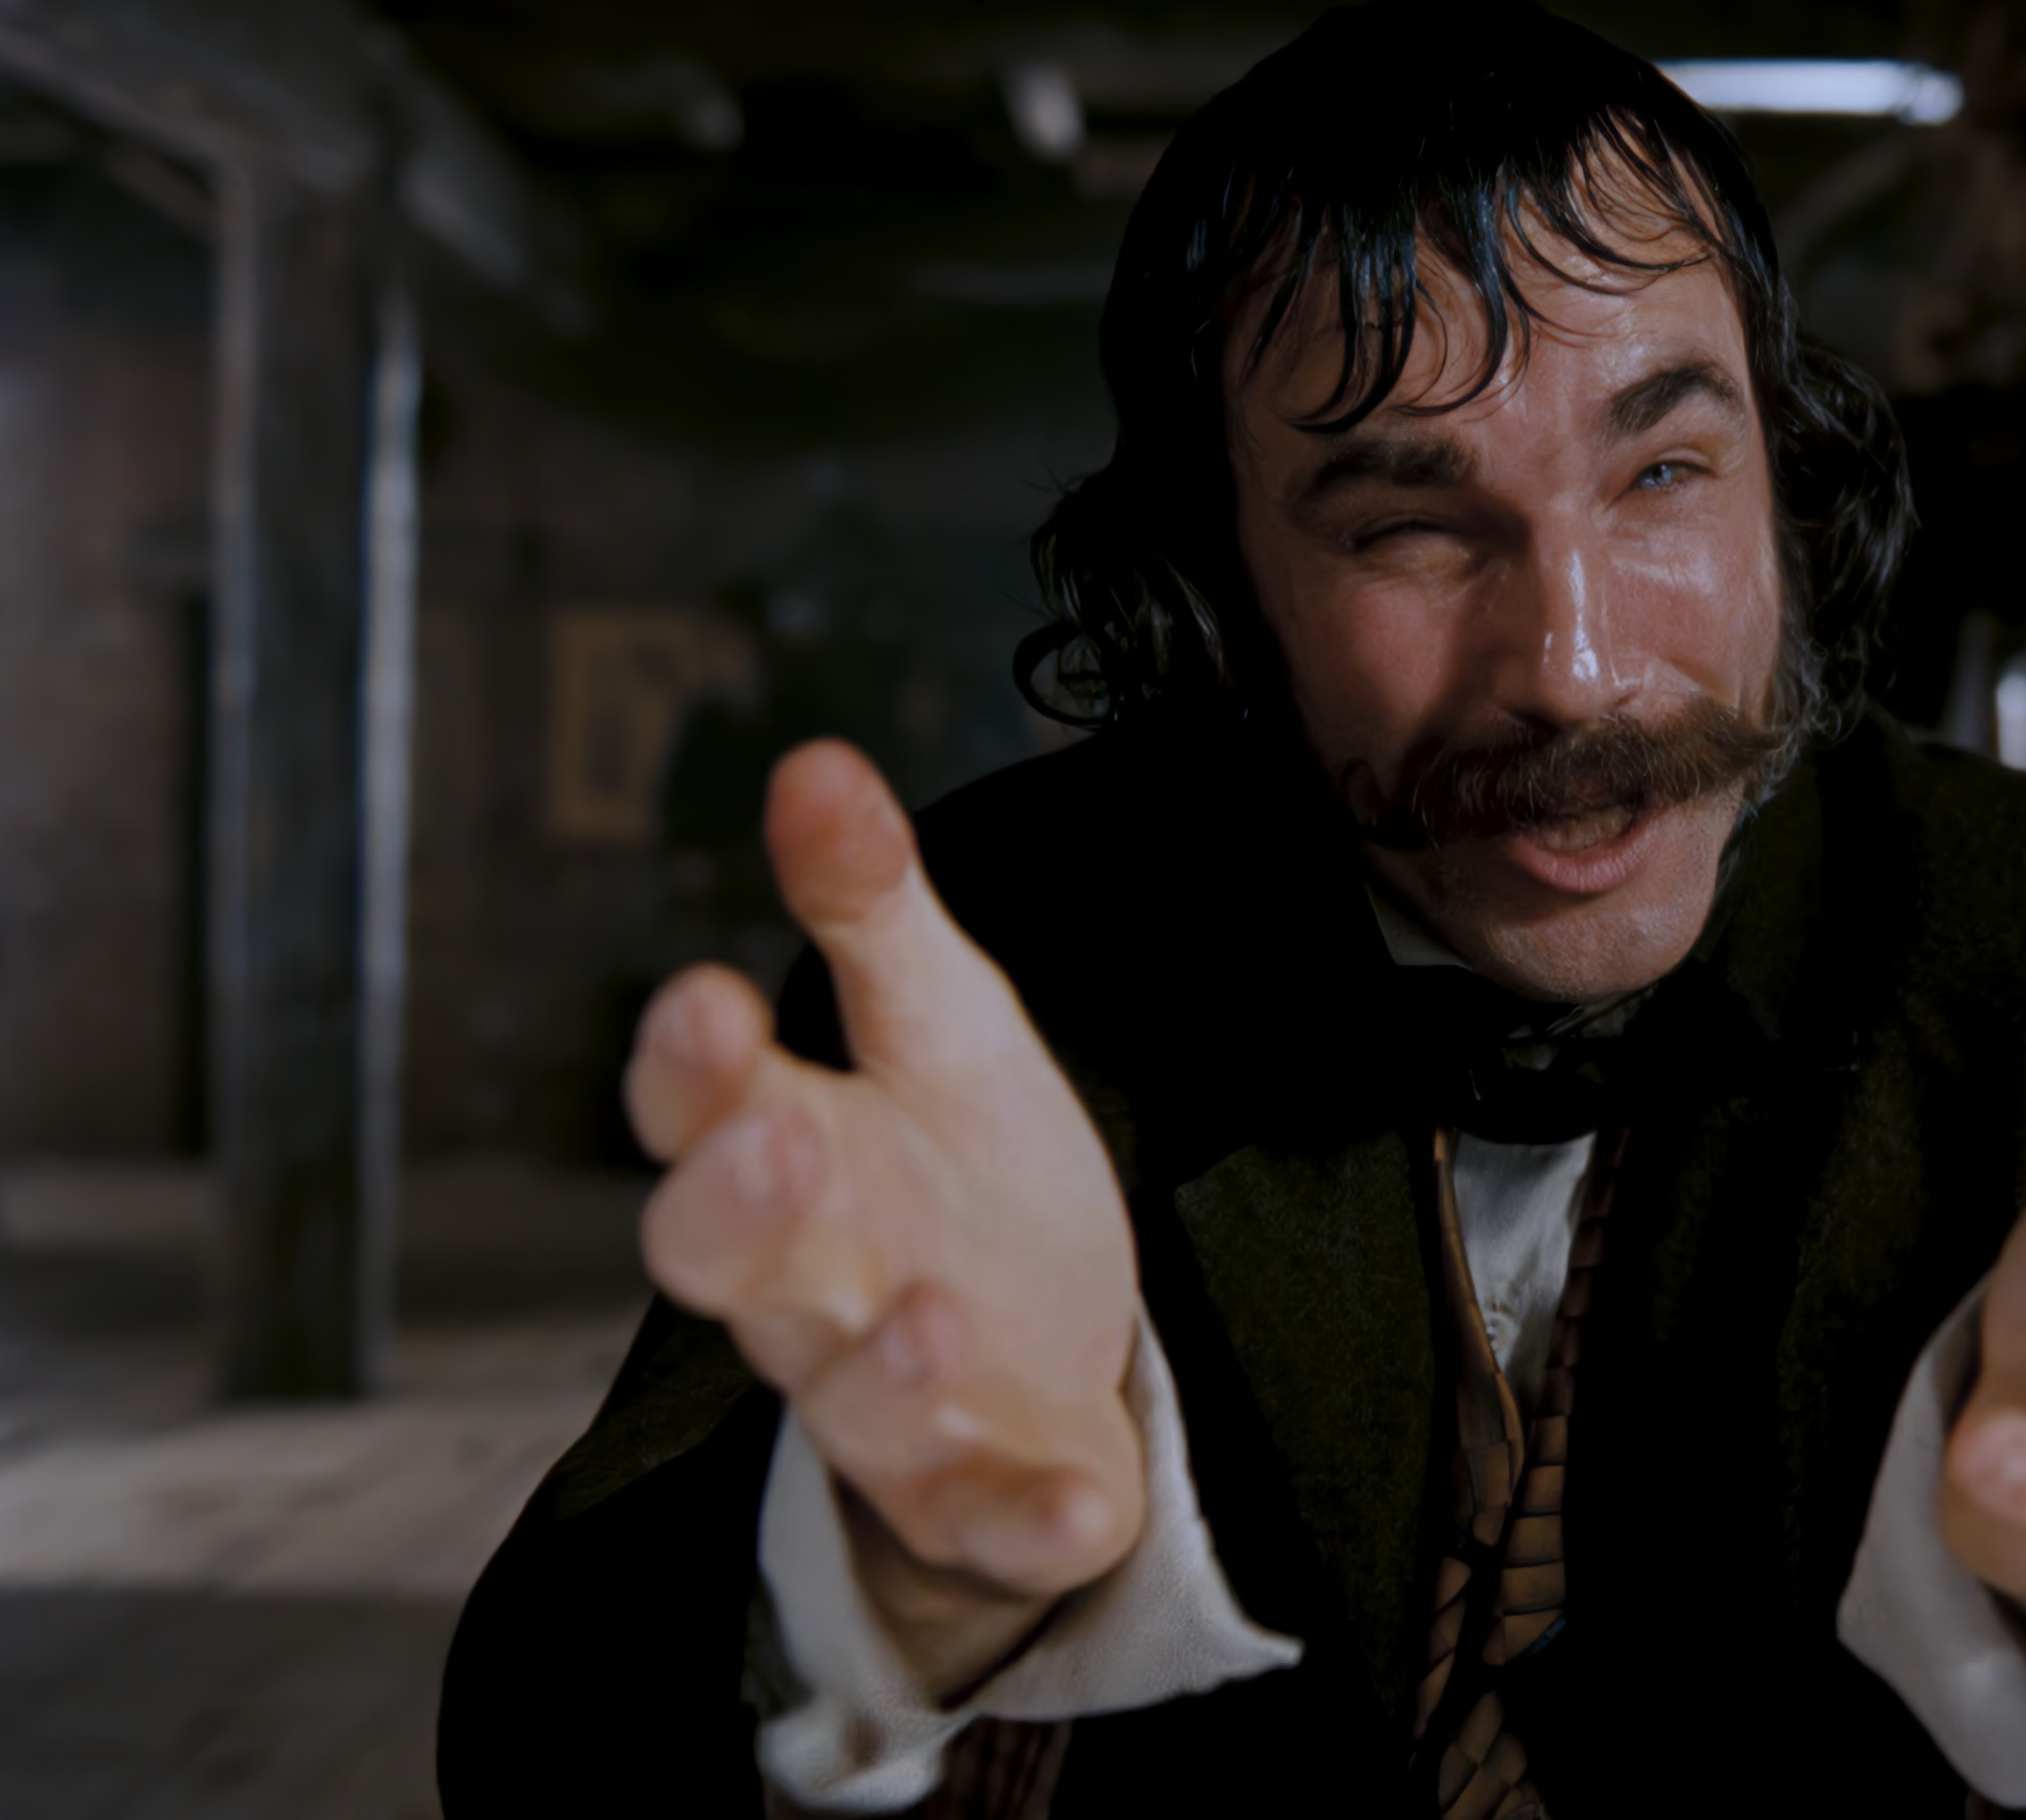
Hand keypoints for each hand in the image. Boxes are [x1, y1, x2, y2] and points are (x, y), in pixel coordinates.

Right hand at [626, 741, 1148, 1695]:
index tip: (701, 999)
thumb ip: (872, 908)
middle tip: (775, 1149)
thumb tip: (813, 759)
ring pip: (851, 1401)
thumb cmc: (968, 1177)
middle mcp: (812, 1292)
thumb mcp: (940, 1024)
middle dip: (740, 1214)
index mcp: (789, 1158)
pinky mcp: (981, 1497)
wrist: (1055, 1346)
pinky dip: (1032, 1523)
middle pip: (732, 1265)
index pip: (702, 1113)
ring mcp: (891, 1409)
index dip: (689, 1069)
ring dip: (882, 1366)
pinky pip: (991, 1522)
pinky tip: (1079, 1509)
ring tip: (929, 1311)